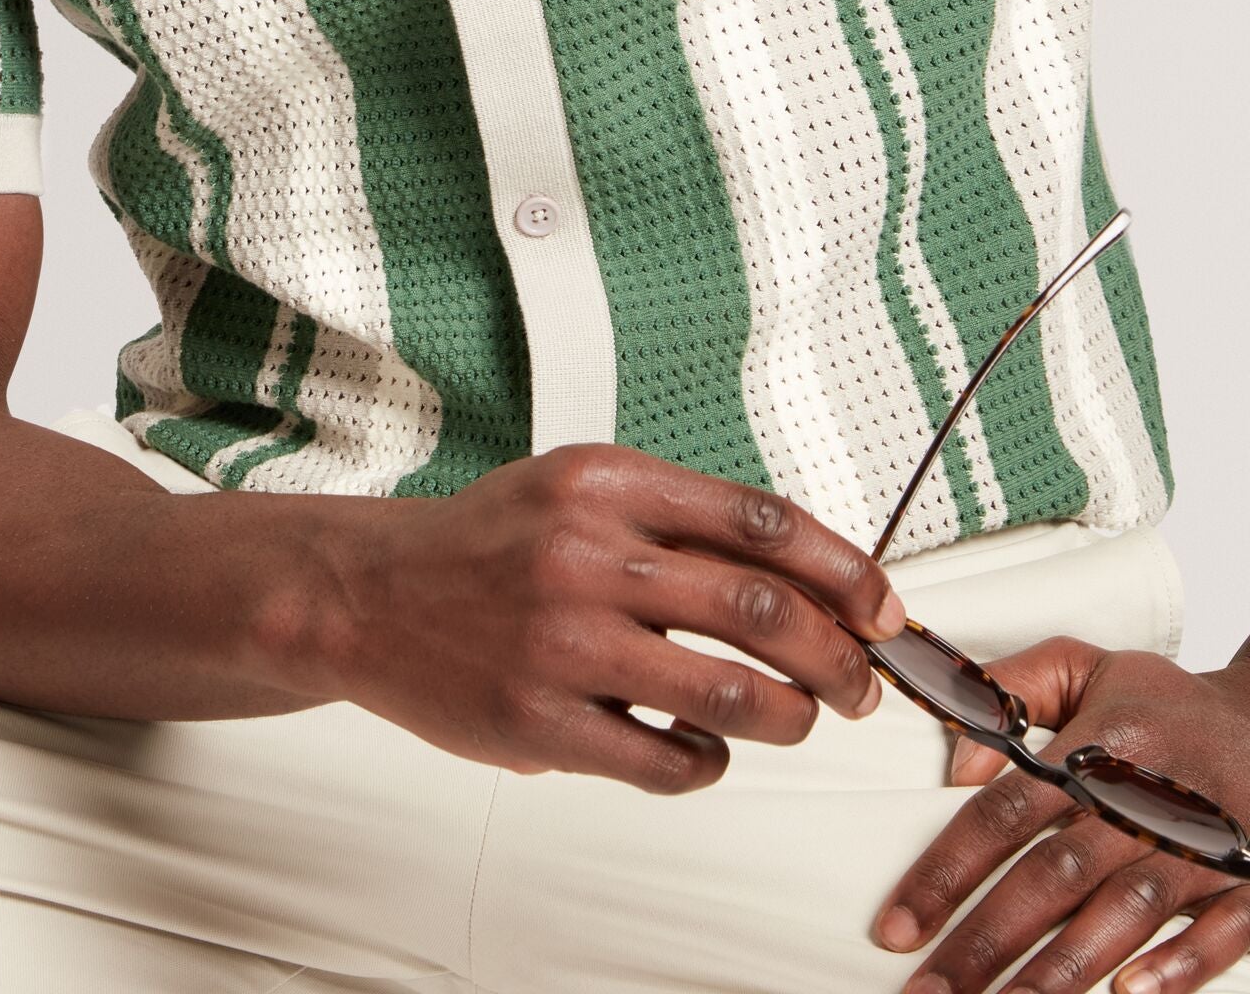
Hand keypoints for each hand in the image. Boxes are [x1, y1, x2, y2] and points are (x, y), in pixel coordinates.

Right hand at [310, 440, 907, 792]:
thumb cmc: (488, 542)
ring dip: (791, 717)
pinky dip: (708, 764)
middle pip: (764, 611)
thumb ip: (677, 516)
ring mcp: (564, 642)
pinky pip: (664, 760)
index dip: (844, 568)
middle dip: (840, 657)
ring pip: (732, 695)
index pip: (762, 521)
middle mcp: (588, 555)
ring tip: (800, 720)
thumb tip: (806, 568)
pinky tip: (704, 751)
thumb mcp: (578, 488)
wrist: (367, 594)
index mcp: (608, 484)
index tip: (882, 605)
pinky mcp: (540, 722)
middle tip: (862, 683)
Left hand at [870, 635, 1249, 992]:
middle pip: (1050, 879)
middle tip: (928, 993)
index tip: (896, 926)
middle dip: (984, 942)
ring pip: (1119, 917)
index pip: (1003, 815)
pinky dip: (1176, 968)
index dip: (946, 872)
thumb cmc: (1179, 708)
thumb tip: (956, 758)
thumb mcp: (1090, 666)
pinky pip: (1217, 936)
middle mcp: (1144, 803)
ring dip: (1059, 972)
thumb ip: (1012, 690)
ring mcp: (1206, 850)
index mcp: (1097, 749)